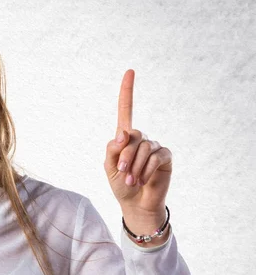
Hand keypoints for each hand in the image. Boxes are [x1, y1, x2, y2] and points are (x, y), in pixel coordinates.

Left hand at [104, 69, 172, 217]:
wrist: (135, 203)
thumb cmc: (120, 185)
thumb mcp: (109, 168)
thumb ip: (112, 150)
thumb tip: (123, 133)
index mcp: (125, 139)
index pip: (126, 111)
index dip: (127, 92)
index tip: (130, 71)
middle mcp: (141, 139)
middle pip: (133, 136)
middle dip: (125, 156)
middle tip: (122, 173)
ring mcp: (154, 147)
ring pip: (144, 148)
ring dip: (135, 167)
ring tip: (132, 181)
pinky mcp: (165, 157)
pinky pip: (156, 156)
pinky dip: (146, 169)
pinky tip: (143, 180)